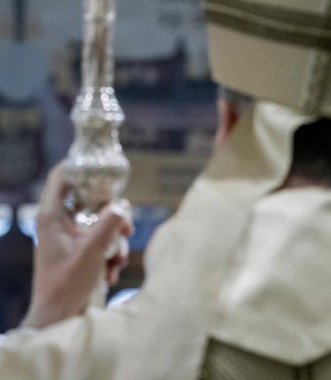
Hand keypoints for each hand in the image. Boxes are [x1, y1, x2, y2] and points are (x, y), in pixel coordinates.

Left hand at [22, 165, 132, 329]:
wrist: (59, 316)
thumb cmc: (66, 284)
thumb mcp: (93, 250)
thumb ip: (110, 223)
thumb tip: (124, 205)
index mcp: (52, 216)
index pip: (62, 176)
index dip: (81, 166)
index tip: (105, 166)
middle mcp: (59, 222)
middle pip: (91, 198)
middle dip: (114, 214)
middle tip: (126, 226)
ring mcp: (70, 235)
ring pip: (101, 221)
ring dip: (115, 239)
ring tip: (117, 259)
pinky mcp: (79, 249)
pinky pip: (102, 239)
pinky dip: (111, 252)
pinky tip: (111, 271)